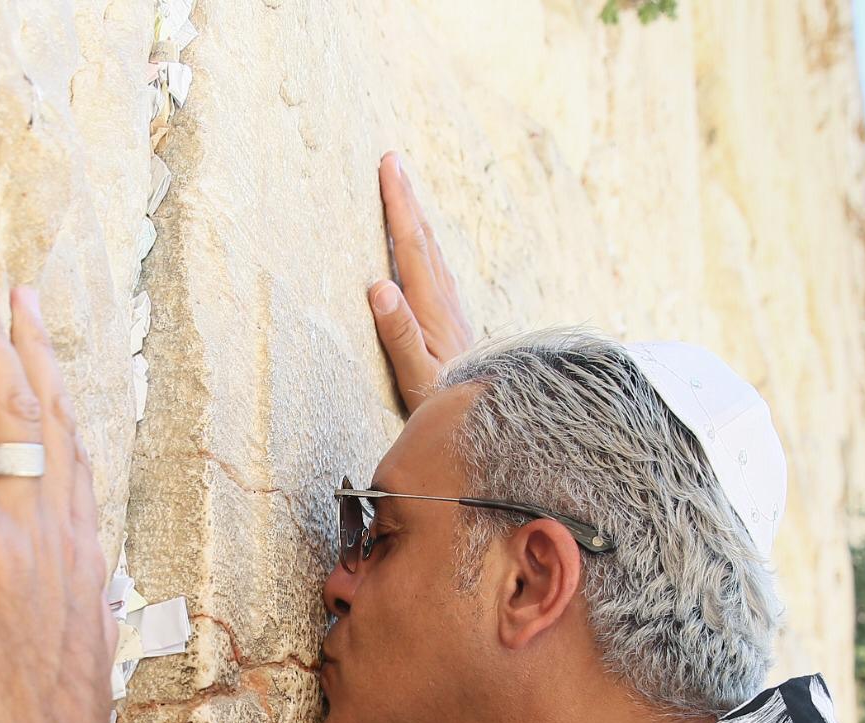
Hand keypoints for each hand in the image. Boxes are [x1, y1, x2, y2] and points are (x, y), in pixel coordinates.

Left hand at [0, 263, 118, 722]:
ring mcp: (31, 545)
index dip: (55, 390)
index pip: (70, 457)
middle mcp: (67, 541)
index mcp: (83, 566)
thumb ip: (73, 625)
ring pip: (9, 415)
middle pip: (47, 417)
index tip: (39, 338)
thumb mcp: (70, 677)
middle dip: (19, 339)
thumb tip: (77, 609)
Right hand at [369, 150, 474, 412]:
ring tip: (406, 195)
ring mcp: (453, 314)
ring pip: (434, 255)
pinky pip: (438, 273)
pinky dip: (427, 249)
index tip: (389, 166)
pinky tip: (426, 251)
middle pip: (424, 241)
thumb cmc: (442, 404)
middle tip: (393, 161)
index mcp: (431, 310)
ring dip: (418, 221)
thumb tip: (378, 286)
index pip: (411, 247)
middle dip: (407, 200)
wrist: (485, 418)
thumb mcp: (415, 376)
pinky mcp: (455, 325)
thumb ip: (398, 334)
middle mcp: (445, 305)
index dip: (399, 205)